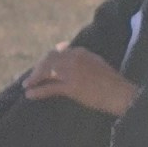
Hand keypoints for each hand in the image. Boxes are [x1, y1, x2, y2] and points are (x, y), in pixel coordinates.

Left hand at [22, 43, 137, 119]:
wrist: (121, 94)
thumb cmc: (112, 83)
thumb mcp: (96, 65)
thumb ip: (81, 60)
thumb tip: (66, 61)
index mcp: (81, 52)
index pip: (57, 52)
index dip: (46, 61)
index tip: (40, 67)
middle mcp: (75, 58)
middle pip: (49, 60)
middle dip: (38, 69)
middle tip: (30, 79)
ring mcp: (72, 71)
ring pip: (47, 71)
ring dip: (34, 78)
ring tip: (26, 86)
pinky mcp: (71, 86)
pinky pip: (49, 87)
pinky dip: (38, 91)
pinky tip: (30, 95)